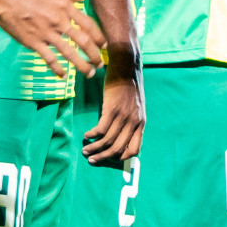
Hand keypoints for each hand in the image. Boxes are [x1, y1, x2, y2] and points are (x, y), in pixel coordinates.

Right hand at [0, 0, 102, 78]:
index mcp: (66, 6)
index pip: (88, 24)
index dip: (98, 36)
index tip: (104, 45)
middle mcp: (60, 20)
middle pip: (84, 41)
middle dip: (95, 54)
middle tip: (100, 63)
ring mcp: (47, 32)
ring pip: (70, 53)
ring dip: (82, 65)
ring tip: (89, 73)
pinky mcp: (33, 42)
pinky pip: (49, 58)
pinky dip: (57, 68)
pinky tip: (63, 75)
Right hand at [84, 46, 143, 166]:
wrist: (127, 67)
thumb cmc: (129, 86)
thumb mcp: (136, 106)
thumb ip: (132, 120)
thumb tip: (122, 135)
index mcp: (141, 122)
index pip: (135, 149)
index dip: (123, 158)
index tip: (112, 159)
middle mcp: (133, 121)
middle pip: (118, 148)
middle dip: (104, 157)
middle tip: (92, 160)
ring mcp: (123, 115)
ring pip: (107, 140)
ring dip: (94, 148)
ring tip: (86, 150)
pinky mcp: (111, 108)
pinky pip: (100, 129)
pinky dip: (92, 135)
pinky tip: (86, 135)